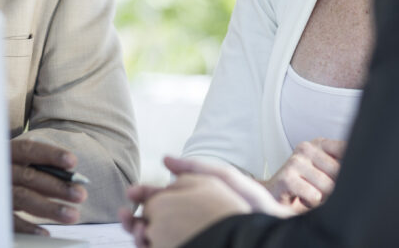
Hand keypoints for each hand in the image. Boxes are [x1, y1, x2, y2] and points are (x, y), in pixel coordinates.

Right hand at [9, 138, 86, 234]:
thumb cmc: (8, 175)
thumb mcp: (20, 166)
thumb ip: (42, 170)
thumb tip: (72, 180)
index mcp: (6, 154)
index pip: (28, 150)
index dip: (50, 155)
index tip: (72, 161)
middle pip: (29, 176)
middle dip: (57, 186)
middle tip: (81, 194)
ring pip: (22, 198)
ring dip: (50, 207)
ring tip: (72, 215)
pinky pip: (9, 221)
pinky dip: (28, 227)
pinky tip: (45, 232)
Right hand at [119, 156, 294, 247]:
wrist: (272, 234)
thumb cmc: (254, 206)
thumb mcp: (225, 179)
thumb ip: (195, 169)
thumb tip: (164, 160)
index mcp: (192, 203)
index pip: (159, 200)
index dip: (143, 196)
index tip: (131, 194)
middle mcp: (187, 223)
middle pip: (151, 221)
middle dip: (133, 218)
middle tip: (126, 215)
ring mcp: (188, 239)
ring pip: (154, 240)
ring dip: (140, 234)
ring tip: (137, 230)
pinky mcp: (193, 247)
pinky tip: (149, 243)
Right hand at [261, 138, 344, 210]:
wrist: (274, 196)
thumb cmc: (305, 185)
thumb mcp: (325, 172)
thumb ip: (340, 167)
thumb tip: (363, 172)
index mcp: (319, 144)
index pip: (345, 149)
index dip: (351, 167)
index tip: (349, 176)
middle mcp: (307, 148)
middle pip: (338, 172)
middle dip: (335, 188)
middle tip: (323, 191)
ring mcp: (296, 162)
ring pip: (327, 186)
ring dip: (322, 198)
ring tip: (311, 194)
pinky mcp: (287, 178)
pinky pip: (314, 195)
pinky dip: (311, 203)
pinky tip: (302, 197)